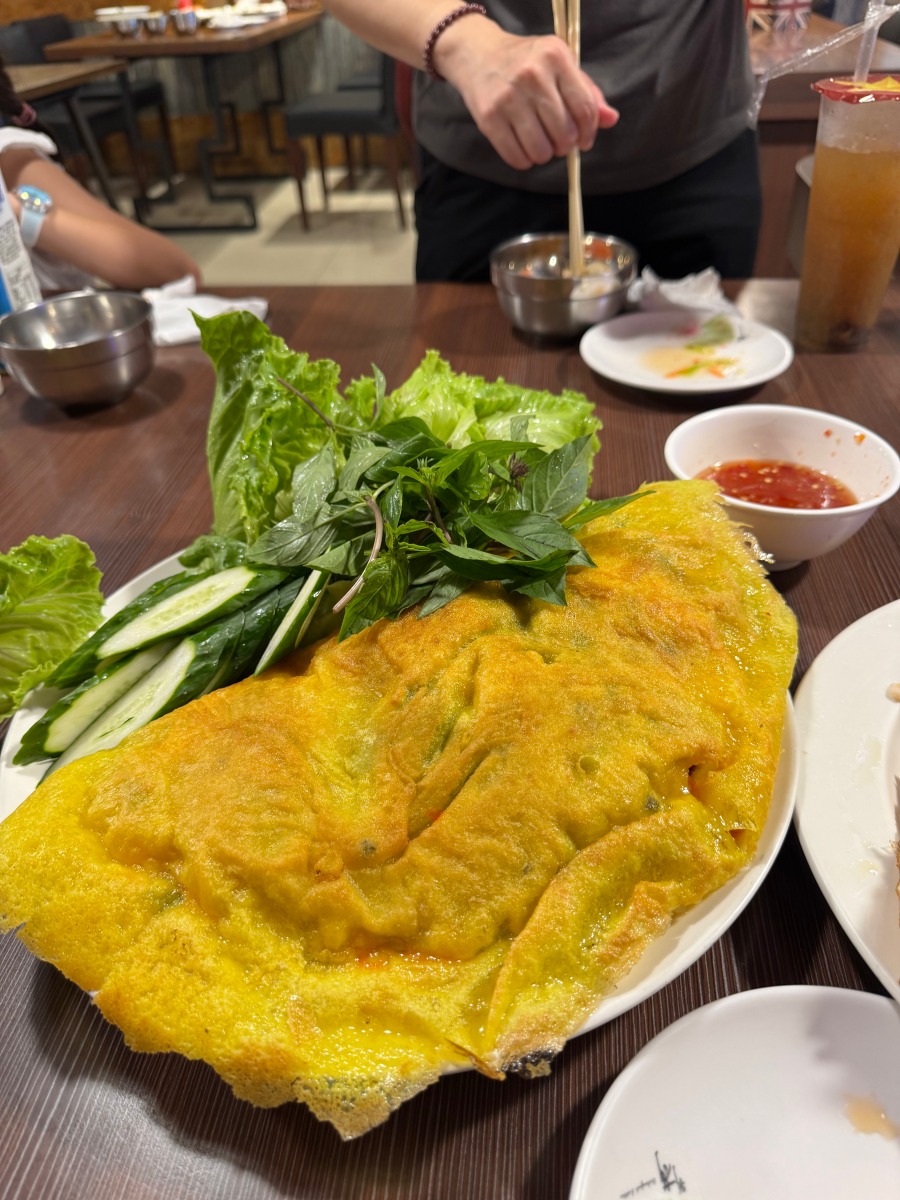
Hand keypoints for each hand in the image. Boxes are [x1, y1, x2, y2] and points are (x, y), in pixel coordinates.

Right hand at [436, 25, 618, 170]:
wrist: (478, 54)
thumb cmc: (526, 62)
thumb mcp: (559, 65)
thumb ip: (586, 92)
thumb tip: (610, 119)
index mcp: (555, 57)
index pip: (585, 108)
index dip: (589, 132)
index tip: (584, 141)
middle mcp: (532, 75)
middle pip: (564, 133)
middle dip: (566, 145)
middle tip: (559, 141)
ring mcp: (509, 97)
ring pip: (541, 151)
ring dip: (545, 155)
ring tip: (540, 142)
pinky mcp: (489, 117)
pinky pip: (516, 157)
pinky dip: (525, 161)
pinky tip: (524, 147)